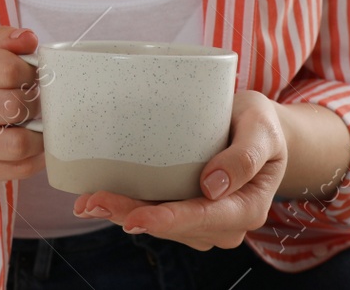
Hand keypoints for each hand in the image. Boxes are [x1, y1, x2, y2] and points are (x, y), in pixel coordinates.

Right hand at [0, 25, 44, 189]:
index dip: (30, 71)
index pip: (4, 67)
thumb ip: (0, 38)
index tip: (33, 75)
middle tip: (36, 100)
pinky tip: (35, 146)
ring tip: (38, 124)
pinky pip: (17, 170)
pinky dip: (36, 158)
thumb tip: (29, 39)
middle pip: (12, 105)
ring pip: (17, 144)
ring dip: (39, 135)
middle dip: (35, 102)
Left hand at [71, 90, 287, 250]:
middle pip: (173, 225)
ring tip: (87, 201)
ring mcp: (203, 221)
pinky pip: (155, 213)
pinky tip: (99, 199)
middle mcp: (224, 224)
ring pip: (158, 224)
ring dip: (122, 214)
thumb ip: (245, 156)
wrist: (258, 130)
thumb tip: (212, 186)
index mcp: (248, 207)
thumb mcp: (262, 128)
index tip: (135, 217)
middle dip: (131, 216)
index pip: (204, 218)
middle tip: (91, 202)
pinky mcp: (185, 210)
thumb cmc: (261, 125)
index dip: (168, 220)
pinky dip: (127, 207)